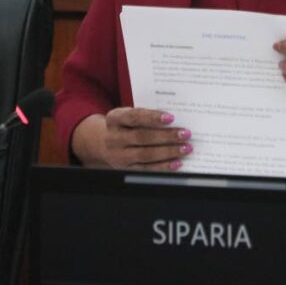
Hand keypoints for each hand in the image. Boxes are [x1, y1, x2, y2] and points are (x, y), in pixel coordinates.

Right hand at [70, 108, 191, 170]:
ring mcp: (118, 156)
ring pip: (146, 155)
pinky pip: (146, 170)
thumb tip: (173, 120)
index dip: (152, 117)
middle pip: (142, 137)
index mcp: (114, 119)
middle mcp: (114, 138)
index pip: (134, 117)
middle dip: (167, 136)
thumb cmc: (123, 125)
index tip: (171, 117)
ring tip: (186, 148)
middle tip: (186, 134)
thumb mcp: (127, 115)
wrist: (99, 143)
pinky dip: (163, 167)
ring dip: (168, 152)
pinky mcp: (125, 170)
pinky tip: (177, 163)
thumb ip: (145, 115)